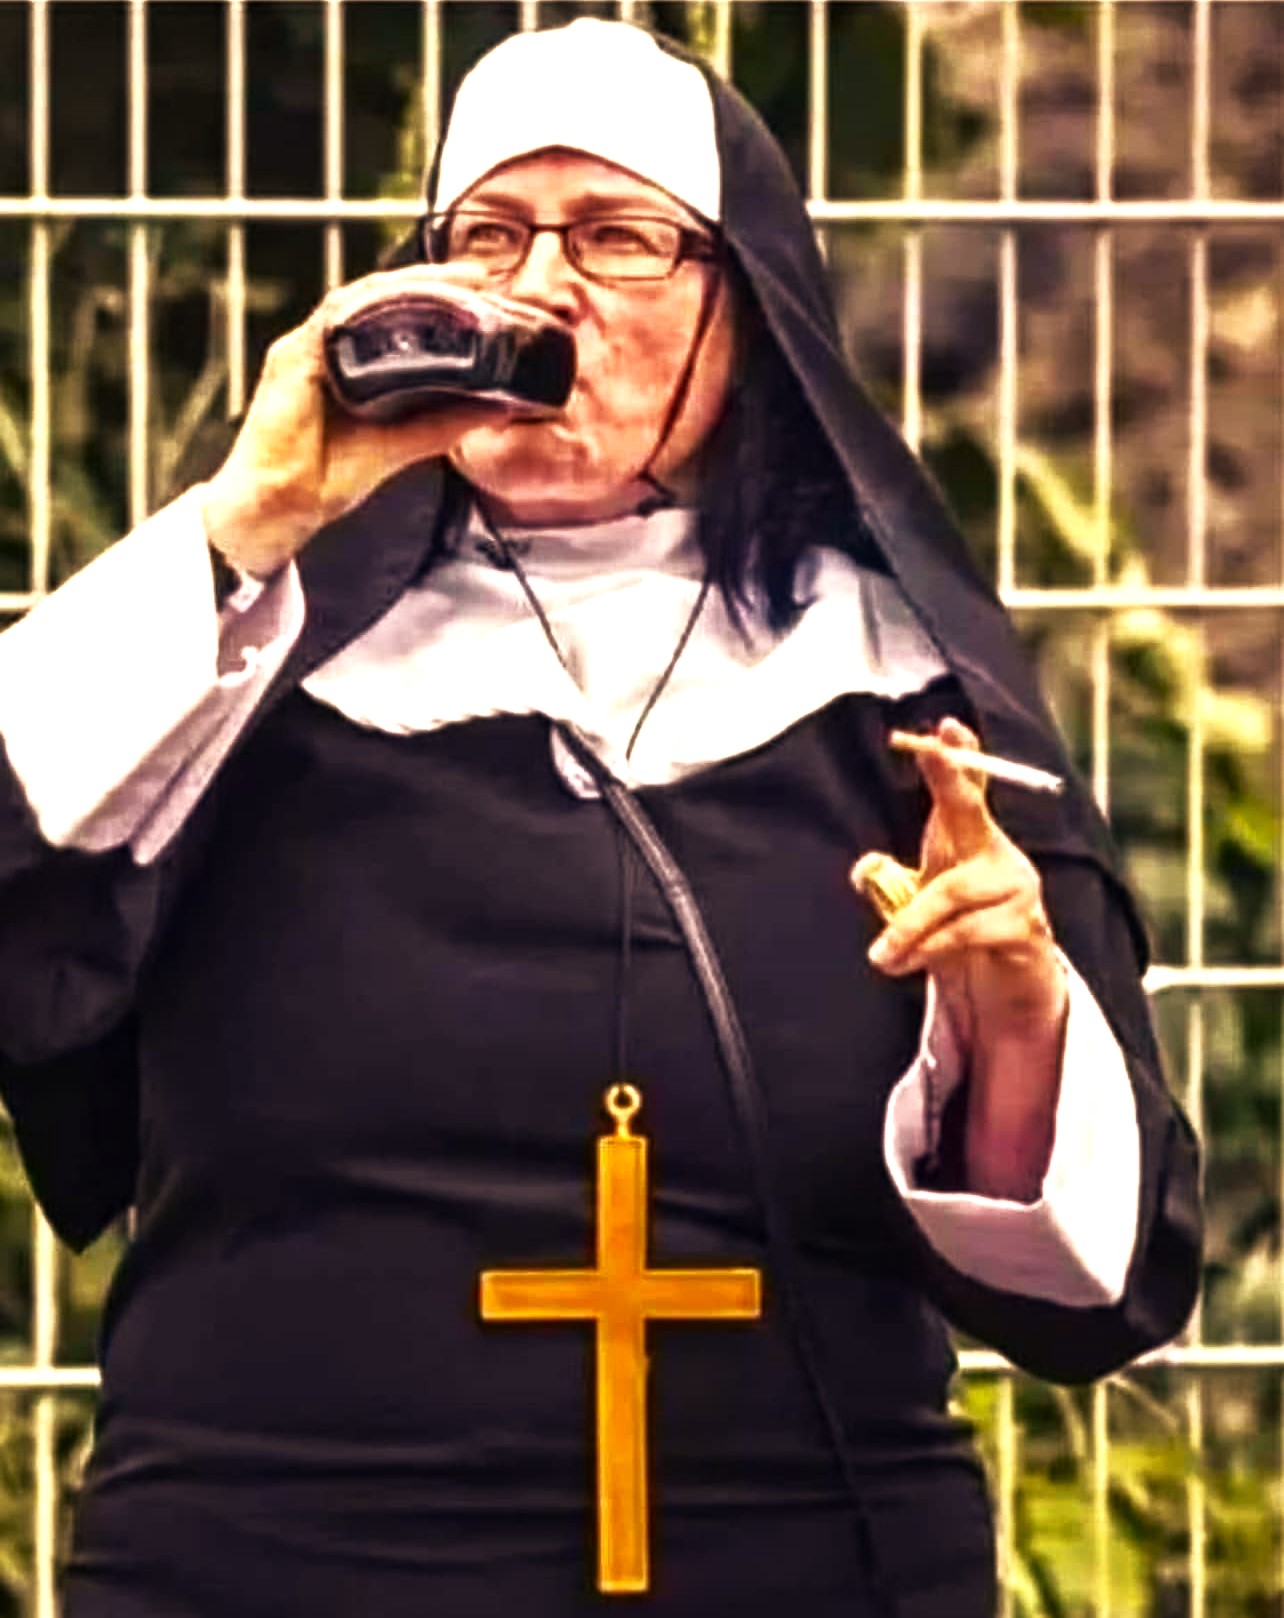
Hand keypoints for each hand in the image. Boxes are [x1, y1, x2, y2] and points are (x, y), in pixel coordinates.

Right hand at [199, 264, 514, 578]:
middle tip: (482, 277)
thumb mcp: (401, 447)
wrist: (278, 508)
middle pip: (383, 299)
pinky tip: (404, 300)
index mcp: (352, 364)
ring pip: (362, 299)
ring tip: (454, 282)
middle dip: (433, 282)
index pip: (399, 318)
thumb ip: (445, 424)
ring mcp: (308, 348)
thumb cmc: (325, 479)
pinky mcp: (292, 357)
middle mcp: (330, 347)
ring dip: (409, 286)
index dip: (440, 301)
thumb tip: (500, 408)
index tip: (488, 295)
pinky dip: (369, 308)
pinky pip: (334, 319)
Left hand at [854, 717, 1068, 1199]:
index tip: (946, 727)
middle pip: (969, 810)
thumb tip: (866, 869)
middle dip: (950, 778)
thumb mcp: (920, 904)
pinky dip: (930, 950)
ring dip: (908, 928)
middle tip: (933, 748)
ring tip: (882, 956)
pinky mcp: (1025, 927)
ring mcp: (1018, 887)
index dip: (959, 758)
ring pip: (950, 893)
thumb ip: (891, 881)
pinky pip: (964, 933)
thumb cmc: (957, 932)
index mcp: (970, 840)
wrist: (1004, 990)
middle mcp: (998, 852)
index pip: (967, 790)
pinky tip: (911, 964)